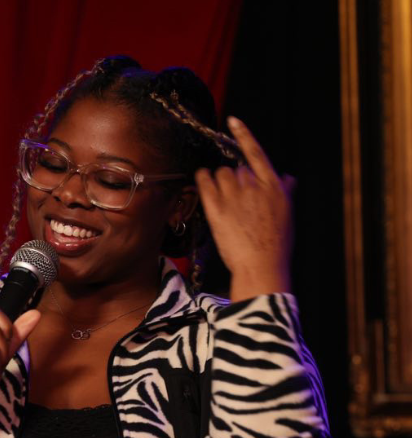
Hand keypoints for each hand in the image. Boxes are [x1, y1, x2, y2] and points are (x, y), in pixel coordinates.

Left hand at [195, 116, 293, 301]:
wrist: (261, 266)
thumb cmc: (276, 244)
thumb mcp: (286, 214)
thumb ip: (285, 191)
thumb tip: (287, 177)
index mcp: (273, 187)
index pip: (256, 153)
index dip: (244, 135)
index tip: (233, 121)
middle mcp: (253, 187)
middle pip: (235, 169)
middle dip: (233, 180)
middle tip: (234, 200)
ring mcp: (234, 196)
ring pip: (219, 175)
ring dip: (218, 182)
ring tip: (221, 199)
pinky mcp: (216, 208)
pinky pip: (204, 183)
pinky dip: (201, 180)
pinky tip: (200, 182)